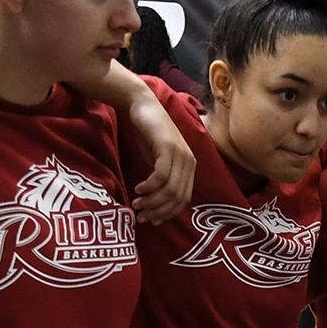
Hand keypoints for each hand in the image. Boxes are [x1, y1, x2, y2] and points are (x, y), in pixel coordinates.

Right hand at [125, 98, 194, 224]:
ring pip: (169, 189)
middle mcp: (189, 162)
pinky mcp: (168, 147)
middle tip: (141, 216)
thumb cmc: (148, 135)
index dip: (168, 214)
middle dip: (158, 211)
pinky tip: (138, 188)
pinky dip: (149, 186)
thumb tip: (156, 205)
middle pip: (177, 197)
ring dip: (152, 201)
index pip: (183, 200)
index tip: (151, 221)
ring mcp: (180, 154)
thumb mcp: (157, 161)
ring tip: (137, 204)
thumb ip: (161, 180)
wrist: (142, 106)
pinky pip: (161, 175)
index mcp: (189, 167)